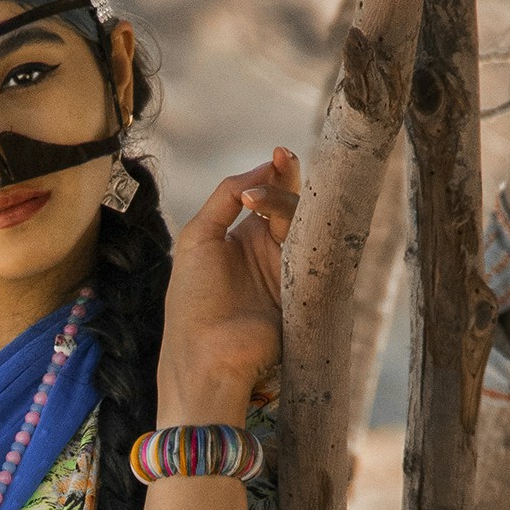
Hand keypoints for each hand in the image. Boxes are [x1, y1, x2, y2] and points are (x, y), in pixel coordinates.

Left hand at [159, 146, 299, 419]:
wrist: (208, 355)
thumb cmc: (193, 300)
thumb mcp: (197, 238)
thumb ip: (224, 196)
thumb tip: (262, 169)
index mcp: (235, 238)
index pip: (261, 195)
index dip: (271, 173)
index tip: (278, 154)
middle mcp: (263, 251)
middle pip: (288, 204)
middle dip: (288, 179)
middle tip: (285, 158)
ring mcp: (286, 269)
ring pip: (303, 223)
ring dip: (290, 203)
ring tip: (267, 200)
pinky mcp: (304, 288)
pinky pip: (317, 252)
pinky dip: (314, 231)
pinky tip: (303, 215)